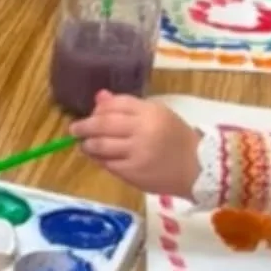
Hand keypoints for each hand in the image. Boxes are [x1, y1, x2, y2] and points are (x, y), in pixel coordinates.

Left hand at [72, 92, 200, 197]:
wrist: (196, 167)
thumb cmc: (175, 139)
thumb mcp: (158, 115)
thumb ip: (128, 108)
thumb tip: (99, 98)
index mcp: (150, 111)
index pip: (117, 104)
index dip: (100, 109)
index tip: (91, 114)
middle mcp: (142, 129)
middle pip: (104, 124)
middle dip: (85, 126)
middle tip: (74, 129)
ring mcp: (136, 152)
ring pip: (102, 146)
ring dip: (89, 145)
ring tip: (85, 145)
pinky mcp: (132, 172)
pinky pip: (108, 164)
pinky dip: (100, 160)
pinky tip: (98, 158)